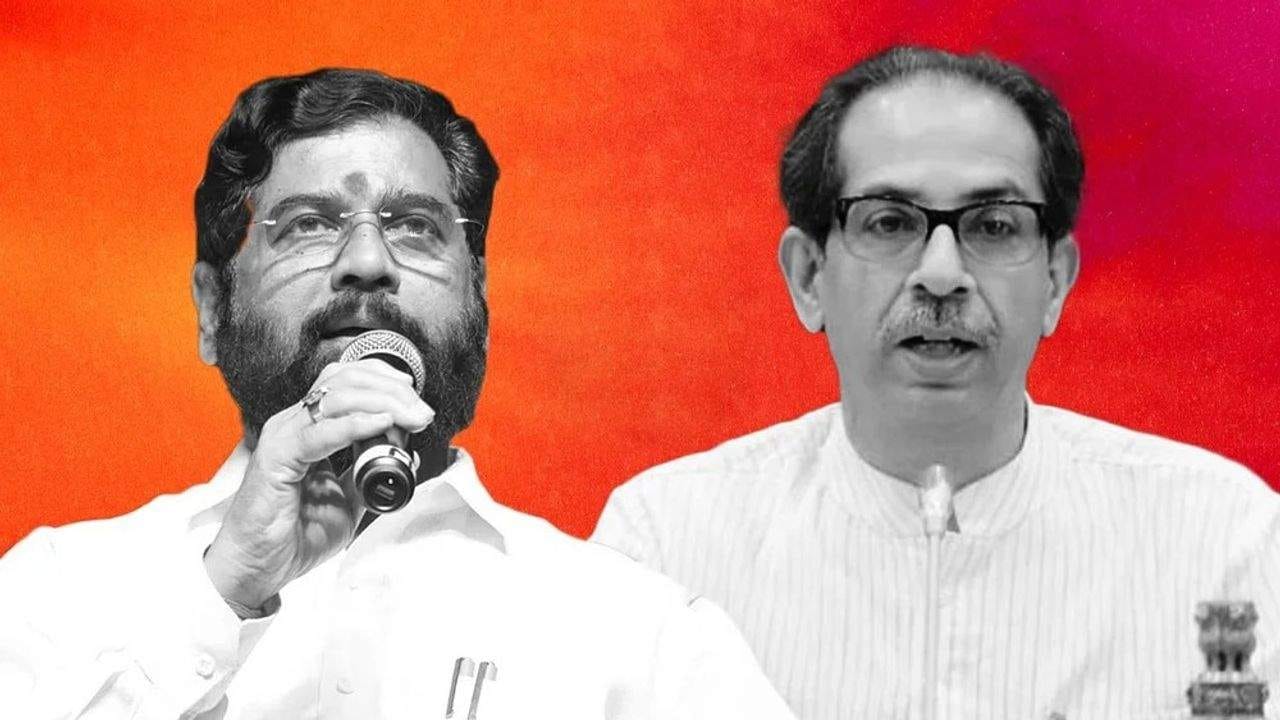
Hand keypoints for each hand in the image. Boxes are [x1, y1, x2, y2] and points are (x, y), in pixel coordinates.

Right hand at [203, 359, 433, 613]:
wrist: (255, 567)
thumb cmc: (291, 534)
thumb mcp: (346, 500)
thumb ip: (370, 474)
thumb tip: (405, 457)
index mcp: (308, 427)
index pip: (346, 381)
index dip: (385, 382)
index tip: (417, 402)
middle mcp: (294, 424)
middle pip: (346, 380)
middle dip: (391, 390)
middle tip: (421, 412)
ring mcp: (283, 437)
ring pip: (336, 397)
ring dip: (381, 402)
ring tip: (410, 417)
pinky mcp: (276, 458)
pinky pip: (319, 433)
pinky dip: (354, 424)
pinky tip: (381, 423)